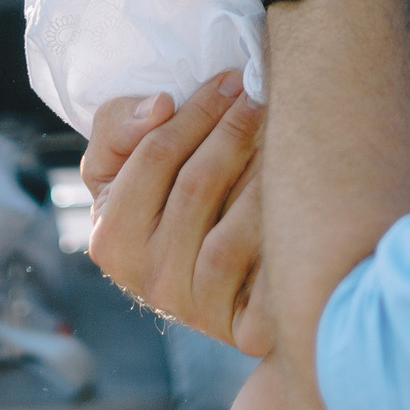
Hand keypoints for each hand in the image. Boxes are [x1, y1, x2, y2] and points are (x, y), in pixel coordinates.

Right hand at [83, 71, 271, 354]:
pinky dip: (283, 225)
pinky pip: (267, 271)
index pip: (155, 155)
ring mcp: (196, 310)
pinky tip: (298, 188)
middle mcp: (150, 280)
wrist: (214, 285)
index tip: (230, 79)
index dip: (197, 110)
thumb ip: (118, 127)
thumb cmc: (163, 207)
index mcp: (111, 239)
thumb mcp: (120, 168)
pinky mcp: (244, 330)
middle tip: (264, 95)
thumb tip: (159, 105)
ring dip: (263, 171)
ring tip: (285, 130)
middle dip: (234, 130)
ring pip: (232, 232)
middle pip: (197, 186)